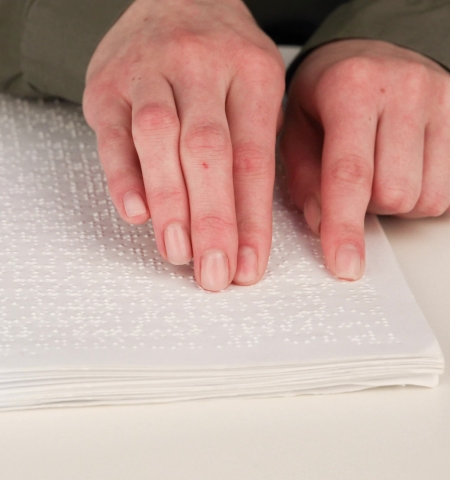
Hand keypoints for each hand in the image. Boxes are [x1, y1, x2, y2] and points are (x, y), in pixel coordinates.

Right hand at [83, 0, 284, 290]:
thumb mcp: (255, 86)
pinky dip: (123, 176)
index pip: (252, 156)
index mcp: (250, 73)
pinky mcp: (107, 85)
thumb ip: (254, 147)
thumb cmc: (217, 56)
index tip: (248, 266)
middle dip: (213, 218)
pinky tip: (136, 213)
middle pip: (208, 150)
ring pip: (159, 140)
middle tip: (213, 272)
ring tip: (177, 253)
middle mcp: (200, 69)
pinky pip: (114, 134)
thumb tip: (246, 230)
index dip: (251, 217)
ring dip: (170, 201)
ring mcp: (149, 74)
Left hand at [281, 39, 449, 280]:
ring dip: (397, 203)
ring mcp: (441, 101)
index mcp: (351, 89)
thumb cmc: (327, 92)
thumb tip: (320, 225)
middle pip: (394, 193)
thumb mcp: (293, 125)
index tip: (344, 265)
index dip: (345, 227)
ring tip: (378, 171)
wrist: (371, 50)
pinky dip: (423, 194)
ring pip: (427, 197)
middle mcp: (402, 91)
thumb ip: (302, 176)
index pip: (350, 174)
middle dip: (368, 206)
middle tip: (351, 183)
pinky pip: (449, 189)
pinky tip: (402, 170)